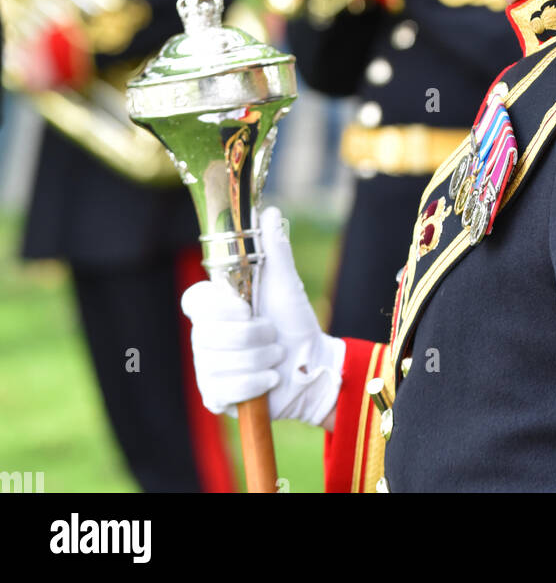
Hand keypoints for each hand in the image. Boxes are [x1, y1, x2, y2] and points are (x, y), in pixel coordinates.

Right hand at [180, 206, 344, 425]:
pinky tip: (271, 379)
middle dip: (254, 336)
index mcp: (215, 307)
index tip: (245, 307)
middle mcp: (204, 336)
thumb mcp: (285, 284)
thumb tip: (269, 211)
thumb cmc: (293, 321)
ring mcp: (207, 367)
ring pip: (221, 362)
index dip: (217, 307)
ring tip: (276, 356)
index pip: (193, 301)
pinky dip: (256, 384)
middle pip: (211, 335)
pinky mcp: (215, 396)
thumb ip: (274, 248)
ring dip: (261, 359)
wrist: (310, 365)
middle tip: (273, 334)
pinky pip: (226, 389)